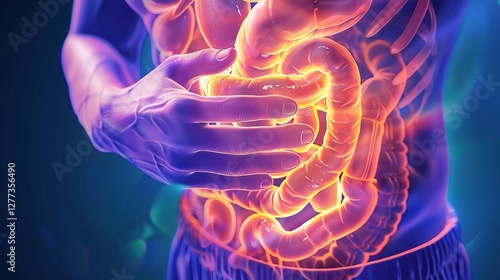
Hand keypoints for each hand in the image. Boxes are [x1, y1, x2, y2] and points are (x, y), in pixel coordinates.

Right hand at [93, 48, 313, 189]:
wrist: (116, 127)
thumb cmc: (151, 94)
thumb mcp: (171, 70)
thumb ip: (203, 61)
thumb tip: (233, 53)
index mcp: (180, 108)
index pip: (232, 109)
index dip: (265, 109)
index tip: (291, 107)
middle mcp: (181, 139)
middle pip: (238, 142)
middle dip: (277, 140)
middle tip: (305, 136)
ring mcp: (181, 164)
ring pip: (232, 168)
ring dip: (268, 165)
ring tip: (296, 159)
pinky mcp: (181, 180)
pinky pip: (219, 184)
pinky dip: (246, 183)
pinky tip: (269, 178)